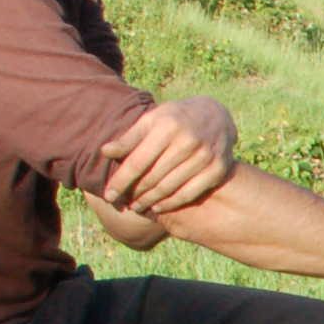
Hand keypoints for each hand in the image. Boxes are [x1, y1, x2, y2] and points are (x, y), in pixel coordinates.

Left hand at [99, 97, 237, 215]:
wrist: (216, 116)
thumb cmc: (175, 119)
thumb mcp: (152, 120)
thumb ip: (130, 138)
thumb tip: (105, 152)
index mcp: (167, 126)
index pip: (137, 162)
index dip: (121, 181)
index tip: (108, 196)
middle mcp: (188, 141)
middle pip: (152, 177)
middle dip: (135, 193)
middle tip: (124, 202)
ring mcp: (205, 157)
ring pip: (169, 188)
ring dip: (149, 201)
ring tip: (137, 206)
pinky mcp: (217, 170)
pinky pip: (188, 194)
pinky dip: (170, 204)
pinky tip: (157, 207)